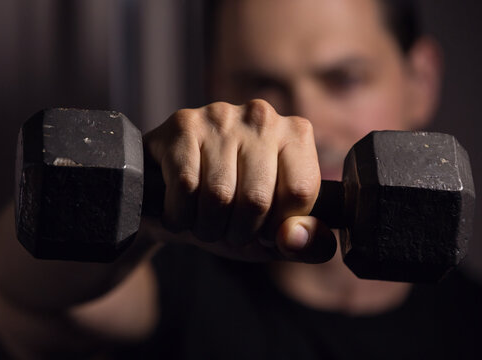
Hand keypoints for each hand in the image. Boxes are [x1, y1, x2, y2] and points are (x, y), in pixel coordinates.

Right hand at [143, 99, 335, 262]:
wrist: (173, 196)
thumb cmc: (236, 212)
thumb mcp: (278, 234)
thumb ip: (308, 244)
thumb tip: (292, 237)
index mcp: (296, 135)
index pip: (300, 191)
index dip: (277, 226)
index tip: (263, 230)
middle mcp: (261, 117)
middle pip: (257, 198)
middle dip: (239, 232)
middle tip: (228, 231)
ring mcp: (220, 116)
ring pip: (218, 195)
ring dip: (207, 227)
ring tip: (205, 223)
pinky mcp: (183, 125)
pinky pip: (185, 186)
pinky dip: (180, 215)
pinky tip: (181, 213)